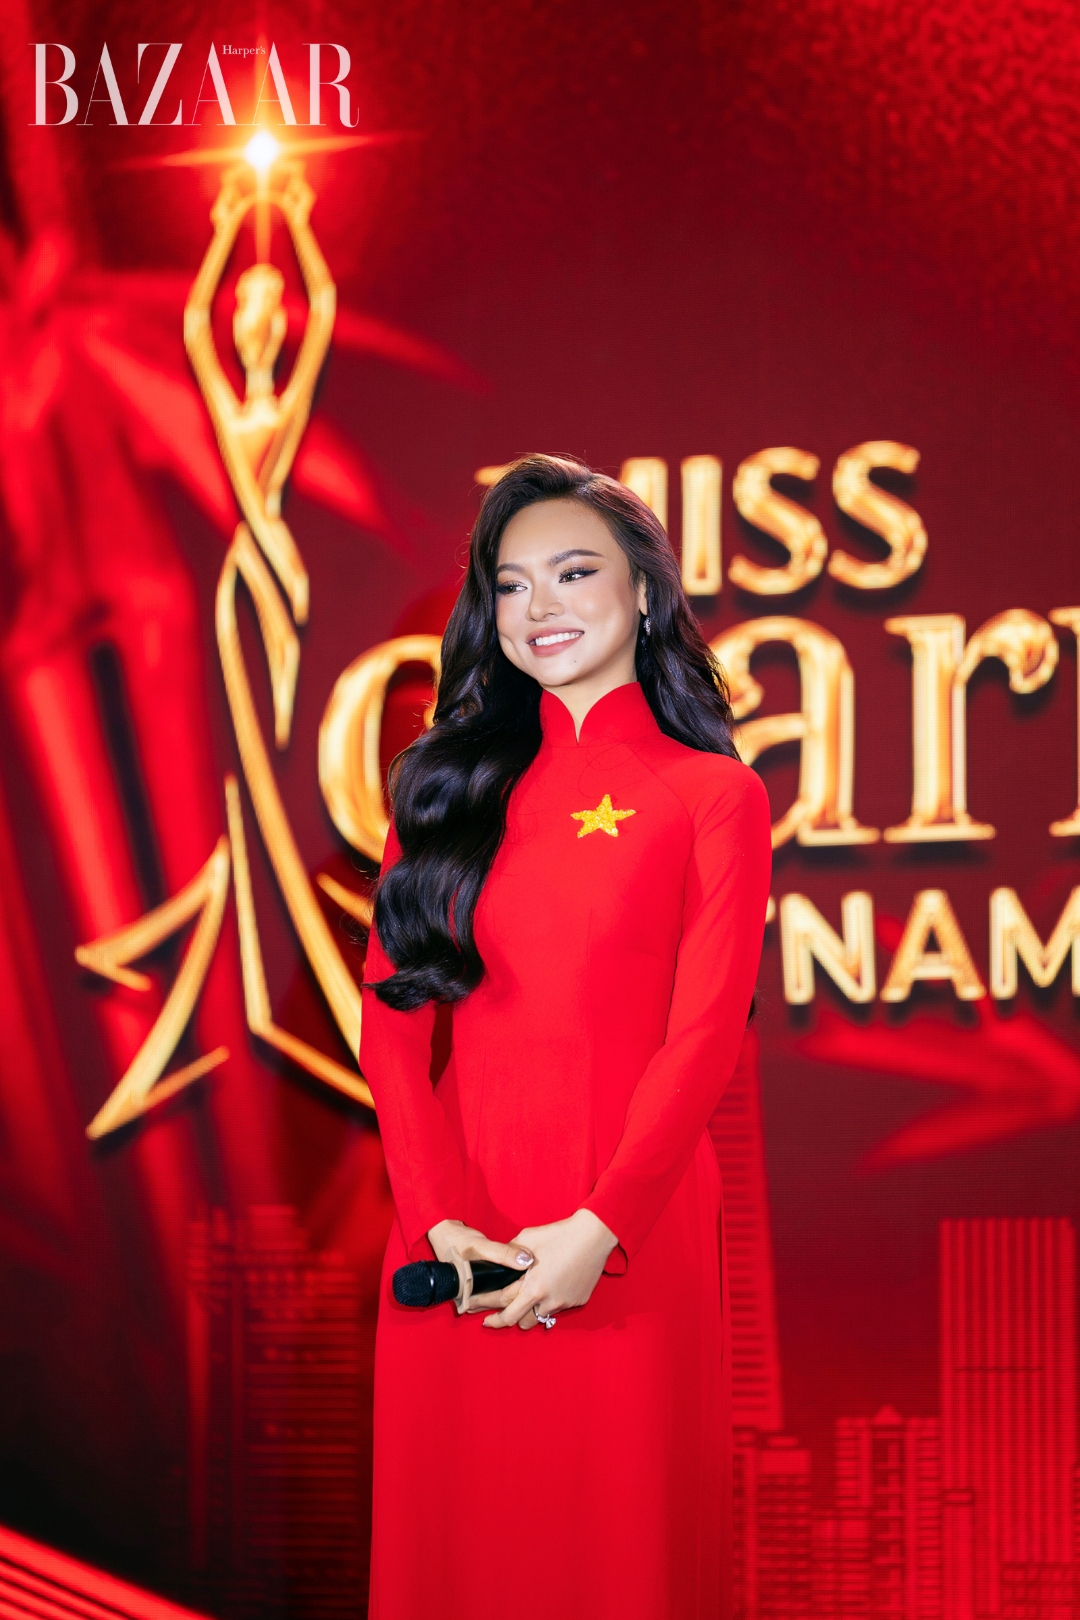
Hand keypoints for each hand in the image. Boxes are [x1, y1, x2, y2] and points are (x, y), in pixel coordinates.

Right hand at [427, 1219, 535, 1314]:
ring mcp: (473, 1294)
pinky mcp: (477, 1287)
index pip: (500, 1302)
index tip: (535, 1283)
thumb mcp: (480, 1246)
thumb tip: (527, 1260)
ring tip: (531, 1281)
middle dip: (520, 1294)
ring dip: (514, 1293)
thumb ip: (503, 1253)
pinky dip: (506, 1287)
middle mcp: (470, 1299)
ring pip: (498, 1300)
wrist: (443, 1232)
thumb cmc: (458, 1240)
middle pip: (501, 1303)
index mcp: (469, 1293)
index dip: (518, 1294)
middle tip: (537, 1280)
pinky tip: (518, 1281)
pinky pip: (494, 1293)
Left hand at [482, 1209, 618, 1330]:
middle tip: (496, 1318)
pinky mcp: (578, 1301)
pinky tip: (549, 1288)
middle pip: (520, 1323)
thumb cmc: (559, 1234)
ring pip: (539, 1319)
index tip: (484, 1319)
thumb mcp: (527, 1237)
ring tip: (524, 1303)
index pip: (506, 1311)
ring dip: (529, 1314)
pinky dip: (550, 1303)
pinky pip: (558, 1308)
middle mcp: (548, 1301)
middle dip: (506, 1321)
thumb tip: (500, 1262)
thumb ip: (509, 1253)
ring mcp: (564, 1303)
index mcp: (533, 1288)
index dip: (492, 1317)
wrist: (594, 1236)